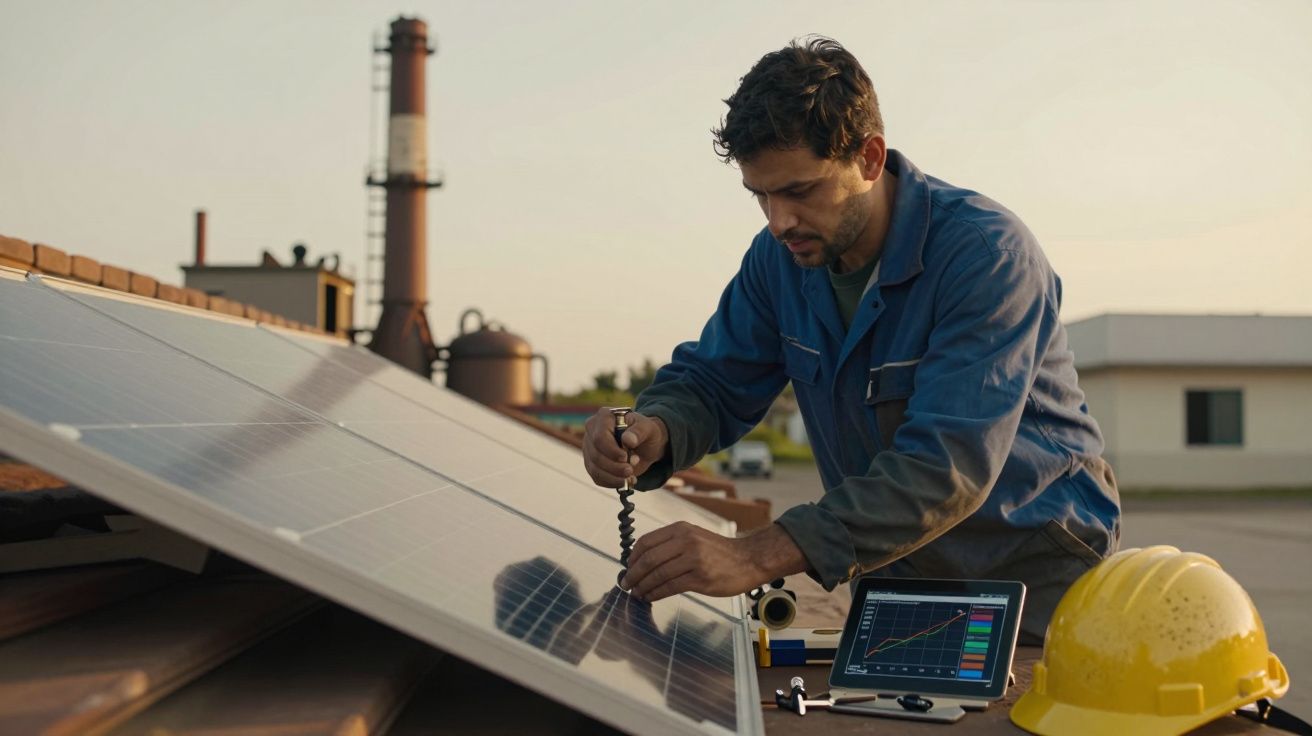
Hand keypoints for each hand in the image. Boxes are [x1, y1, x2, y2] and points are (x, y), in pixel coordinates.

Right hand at [582, 408, 667, 487]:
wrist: (645, 445)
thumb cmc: (646, 432)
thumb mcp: (648, 429)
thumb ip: (639, 431)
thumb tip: (628, 440)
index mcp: (604, 416)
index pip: (599, 437)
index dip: (611, 451)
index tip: (625, 458)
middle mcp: (592, 431)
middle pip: (596, 455)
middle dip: (614, 467)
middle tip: (630, 471)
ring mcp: (590, 448)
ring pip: (594, 469)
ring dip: (613, 477)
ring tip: (630, 476)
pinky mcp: (592, 463)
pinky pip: (597, 477)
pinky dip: (612, 482)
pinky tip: (625, 481)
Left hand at [621, 522, 808, 601]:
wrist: (749, 559)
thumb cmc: (720, 551)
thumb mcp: (694, 536)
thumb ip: (671, 544)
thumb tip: (643, 559)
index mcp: (681, 529)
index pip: (646, 542)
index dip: (632, 557)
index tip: (627, 568)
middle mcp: (686, 541)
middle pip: (649, 559)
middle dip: (633, 574)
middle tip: (626, 584)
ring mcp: (693, 559)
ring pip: (658, 574)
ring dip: (643, 586)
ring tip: (636, 593)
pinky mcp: (700, 578)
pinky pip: (670, 586)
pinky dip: (655, 593)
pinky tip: (650, 597)